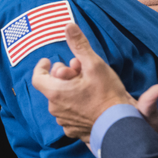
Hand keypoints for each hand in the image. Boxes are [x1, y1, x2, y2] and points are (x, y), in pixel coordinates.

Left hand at [30, 22, 136, 146]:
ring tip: (87, 85)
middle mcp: (55, 109)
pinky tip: (89, 100)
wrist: (120, 126)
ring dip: (70, 90)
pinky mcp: (74, 131)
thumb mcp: (94, 65)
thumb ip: (79, 45)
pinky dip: (75, 105)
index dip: (41, 67)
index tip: (48, 60)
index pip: (37, 77)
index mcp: (55, 93)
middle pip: (52, 86)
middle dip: (64, 75)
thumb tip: (68, 26)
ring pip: (61, 100)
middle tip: (79, 69)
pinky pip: (69, 113)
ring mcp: (64, 122)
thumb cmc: (107, 95)